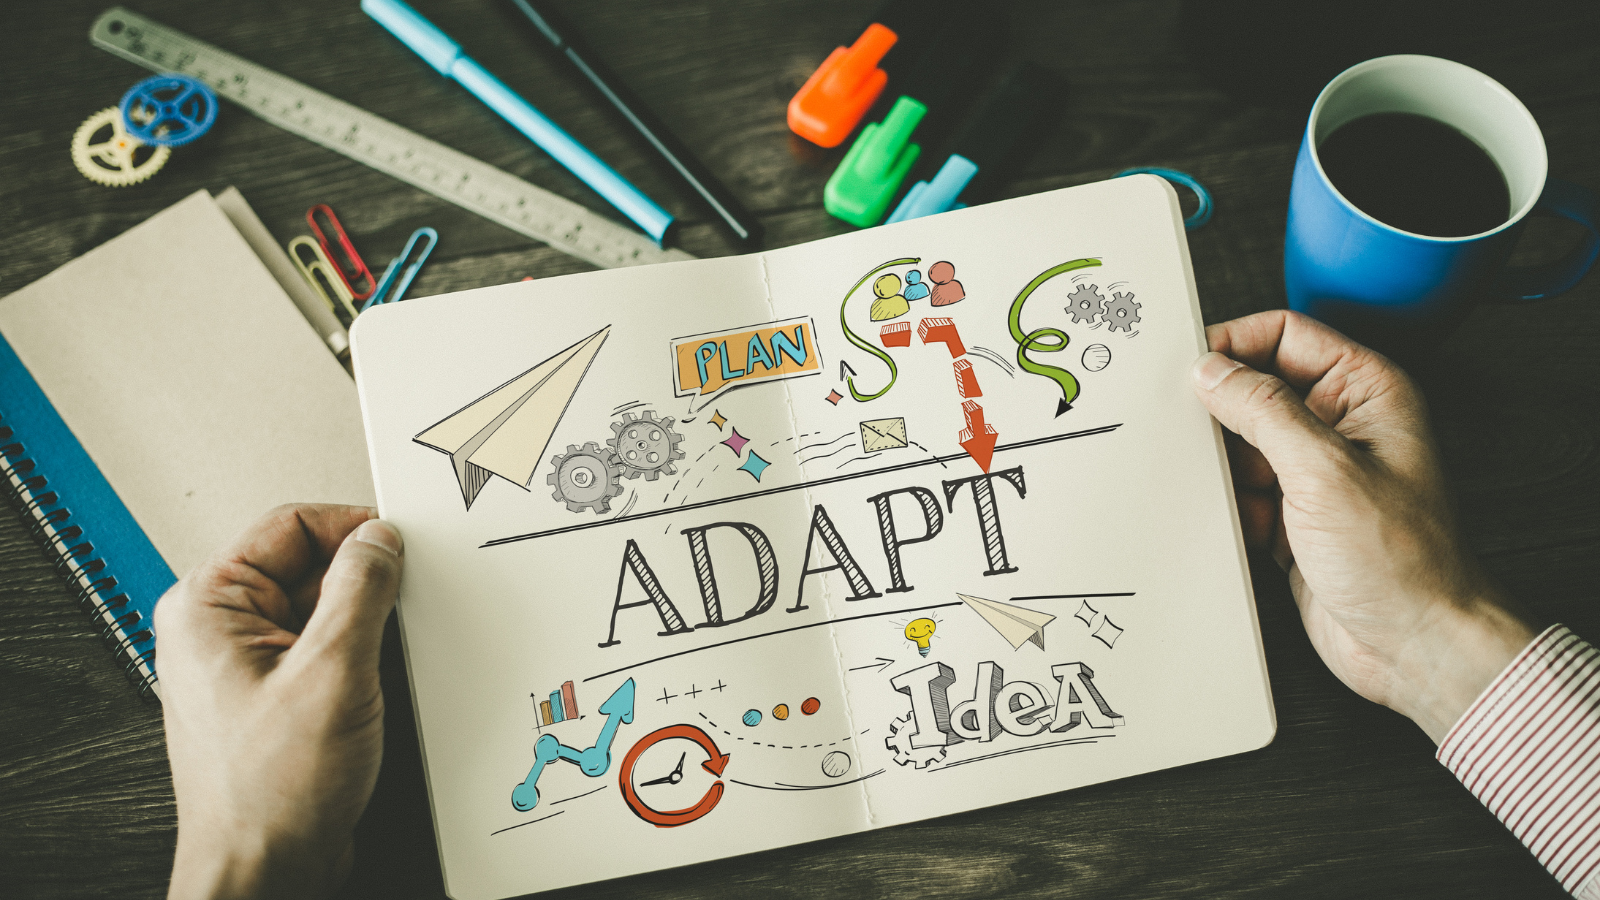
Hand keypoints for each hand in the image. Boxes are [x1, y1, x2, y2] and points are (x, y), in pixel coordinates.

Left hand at [154, 504, 402, 898]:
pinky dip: (360, 659)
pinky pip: (325, 650)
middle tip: (403, 608)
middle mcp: (218, 630)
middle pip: (310, 565)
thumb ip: (361, 592)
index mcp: (208, 605)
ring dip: (365, 626)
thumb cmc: (271, 794)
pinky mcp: (274, 697)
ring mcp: (246, 665)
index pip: (291, 525)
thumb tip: (380, 541)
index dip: (354, 529)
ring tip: (382, 662)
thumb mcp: (334, 672)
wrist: (267, 871)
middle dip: (365, 584)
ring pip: (323, 610)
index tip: (402, 545)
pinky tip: (378, 687)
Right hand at [1190, 311, 1537, 741]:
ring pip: (1242, 443)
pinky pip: (1240, 492)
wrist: (1415, 647)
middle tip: (1178, 421)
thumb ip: (1263, 410)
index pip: (1285, 335)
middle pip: (1256, 388)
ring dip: (1218, 461)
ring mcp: (1315, 473)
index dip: (1234, 343)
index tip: (1187, 363)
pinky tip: (1227, 519)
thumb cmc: (1403, 560)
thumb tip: (1212, 372)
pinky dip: (1225, 503)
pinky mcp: (1294, 518)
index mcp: (1365, 392)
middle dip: (1217, 407)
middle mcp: (1340, 425)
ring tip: (1207, 480)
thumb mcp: (1324, 470)